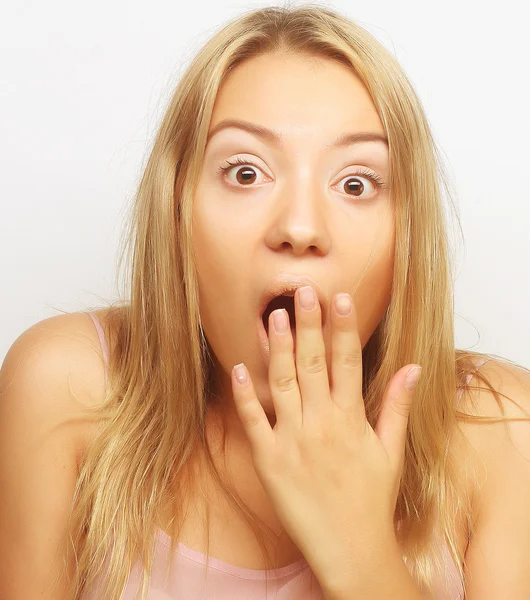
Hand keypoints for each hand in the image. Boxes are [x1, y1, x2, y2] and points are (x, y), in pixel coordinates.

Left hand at [230, 285, 421, 583]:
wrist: (350, 549)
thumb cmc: (372, 500)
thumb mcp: (391, 451)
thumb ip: (397, 406)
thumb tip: (414, 367)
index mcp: (351, 418)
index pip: (348, 361)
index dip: (343, 327)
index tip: (339, 297)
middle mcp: (322, 423)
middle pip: (313, 363)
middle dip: (309, 324)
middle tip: (302, 290)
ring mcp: (293, 440)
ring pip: (283, 383)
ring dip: (278, 348)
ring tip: (274, 316)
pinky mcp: (269, 459)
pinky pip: (253, 421)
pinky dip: (245, 394)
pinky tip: (238, 367)